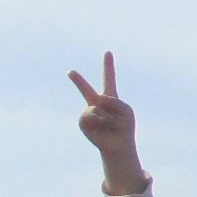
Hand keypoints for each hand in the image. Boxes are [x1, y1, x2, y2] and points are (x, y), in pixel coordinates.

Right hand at [68, 52, 146, 194]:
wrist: (119, 145)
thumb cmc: (124, 128)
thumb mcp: (125, 111)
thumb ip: (113, 101)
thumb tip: (95, 103)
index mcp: (111, 98)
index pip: (109, 79)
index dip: (108, 66)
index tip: (108, 52)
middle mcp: (97, 103)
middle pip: (86, 90)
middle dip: (78, 81)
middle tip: (70, 71)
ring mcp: (89, 112)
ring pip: (95, 106)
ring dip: (107, 115)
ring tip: (110, 123)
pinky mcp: (83, 122)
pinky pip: (90, 114)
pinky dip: (99, 119)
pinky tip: (102, 126)